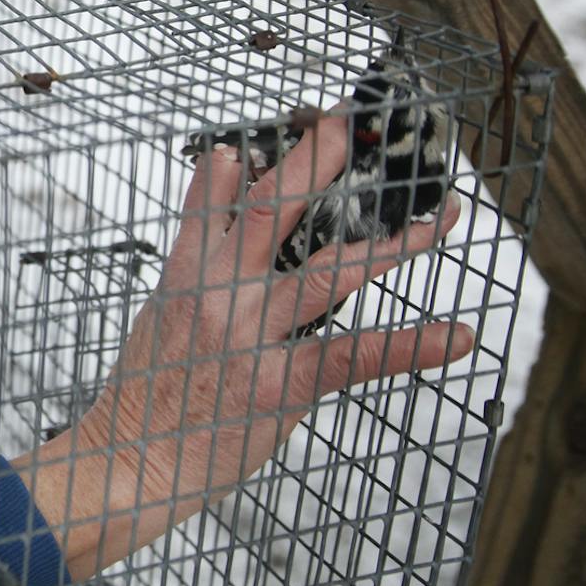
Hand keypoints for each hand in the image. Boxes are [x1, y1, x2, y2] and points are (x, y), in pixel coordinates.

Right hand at [14, 111, 471, 580]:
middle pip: (277, 208)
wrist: (127, 463)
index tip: (297, 124)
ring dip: (393, 245)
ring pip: (330, 272)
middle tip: (355, 122)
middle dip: (319, 158)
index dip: (259, 156)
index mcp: (187, 273)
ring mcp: (251, 336)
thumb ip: (196, 255)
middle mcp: (220, 293)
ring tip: (441, 222)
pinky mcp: (280, 385)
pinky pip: (356, 355)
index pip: (221, 194)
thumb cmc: (144, 396)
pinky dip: (412, 344)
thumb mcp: (159, 311)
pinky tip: (458, 335)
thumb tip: (222, 198)